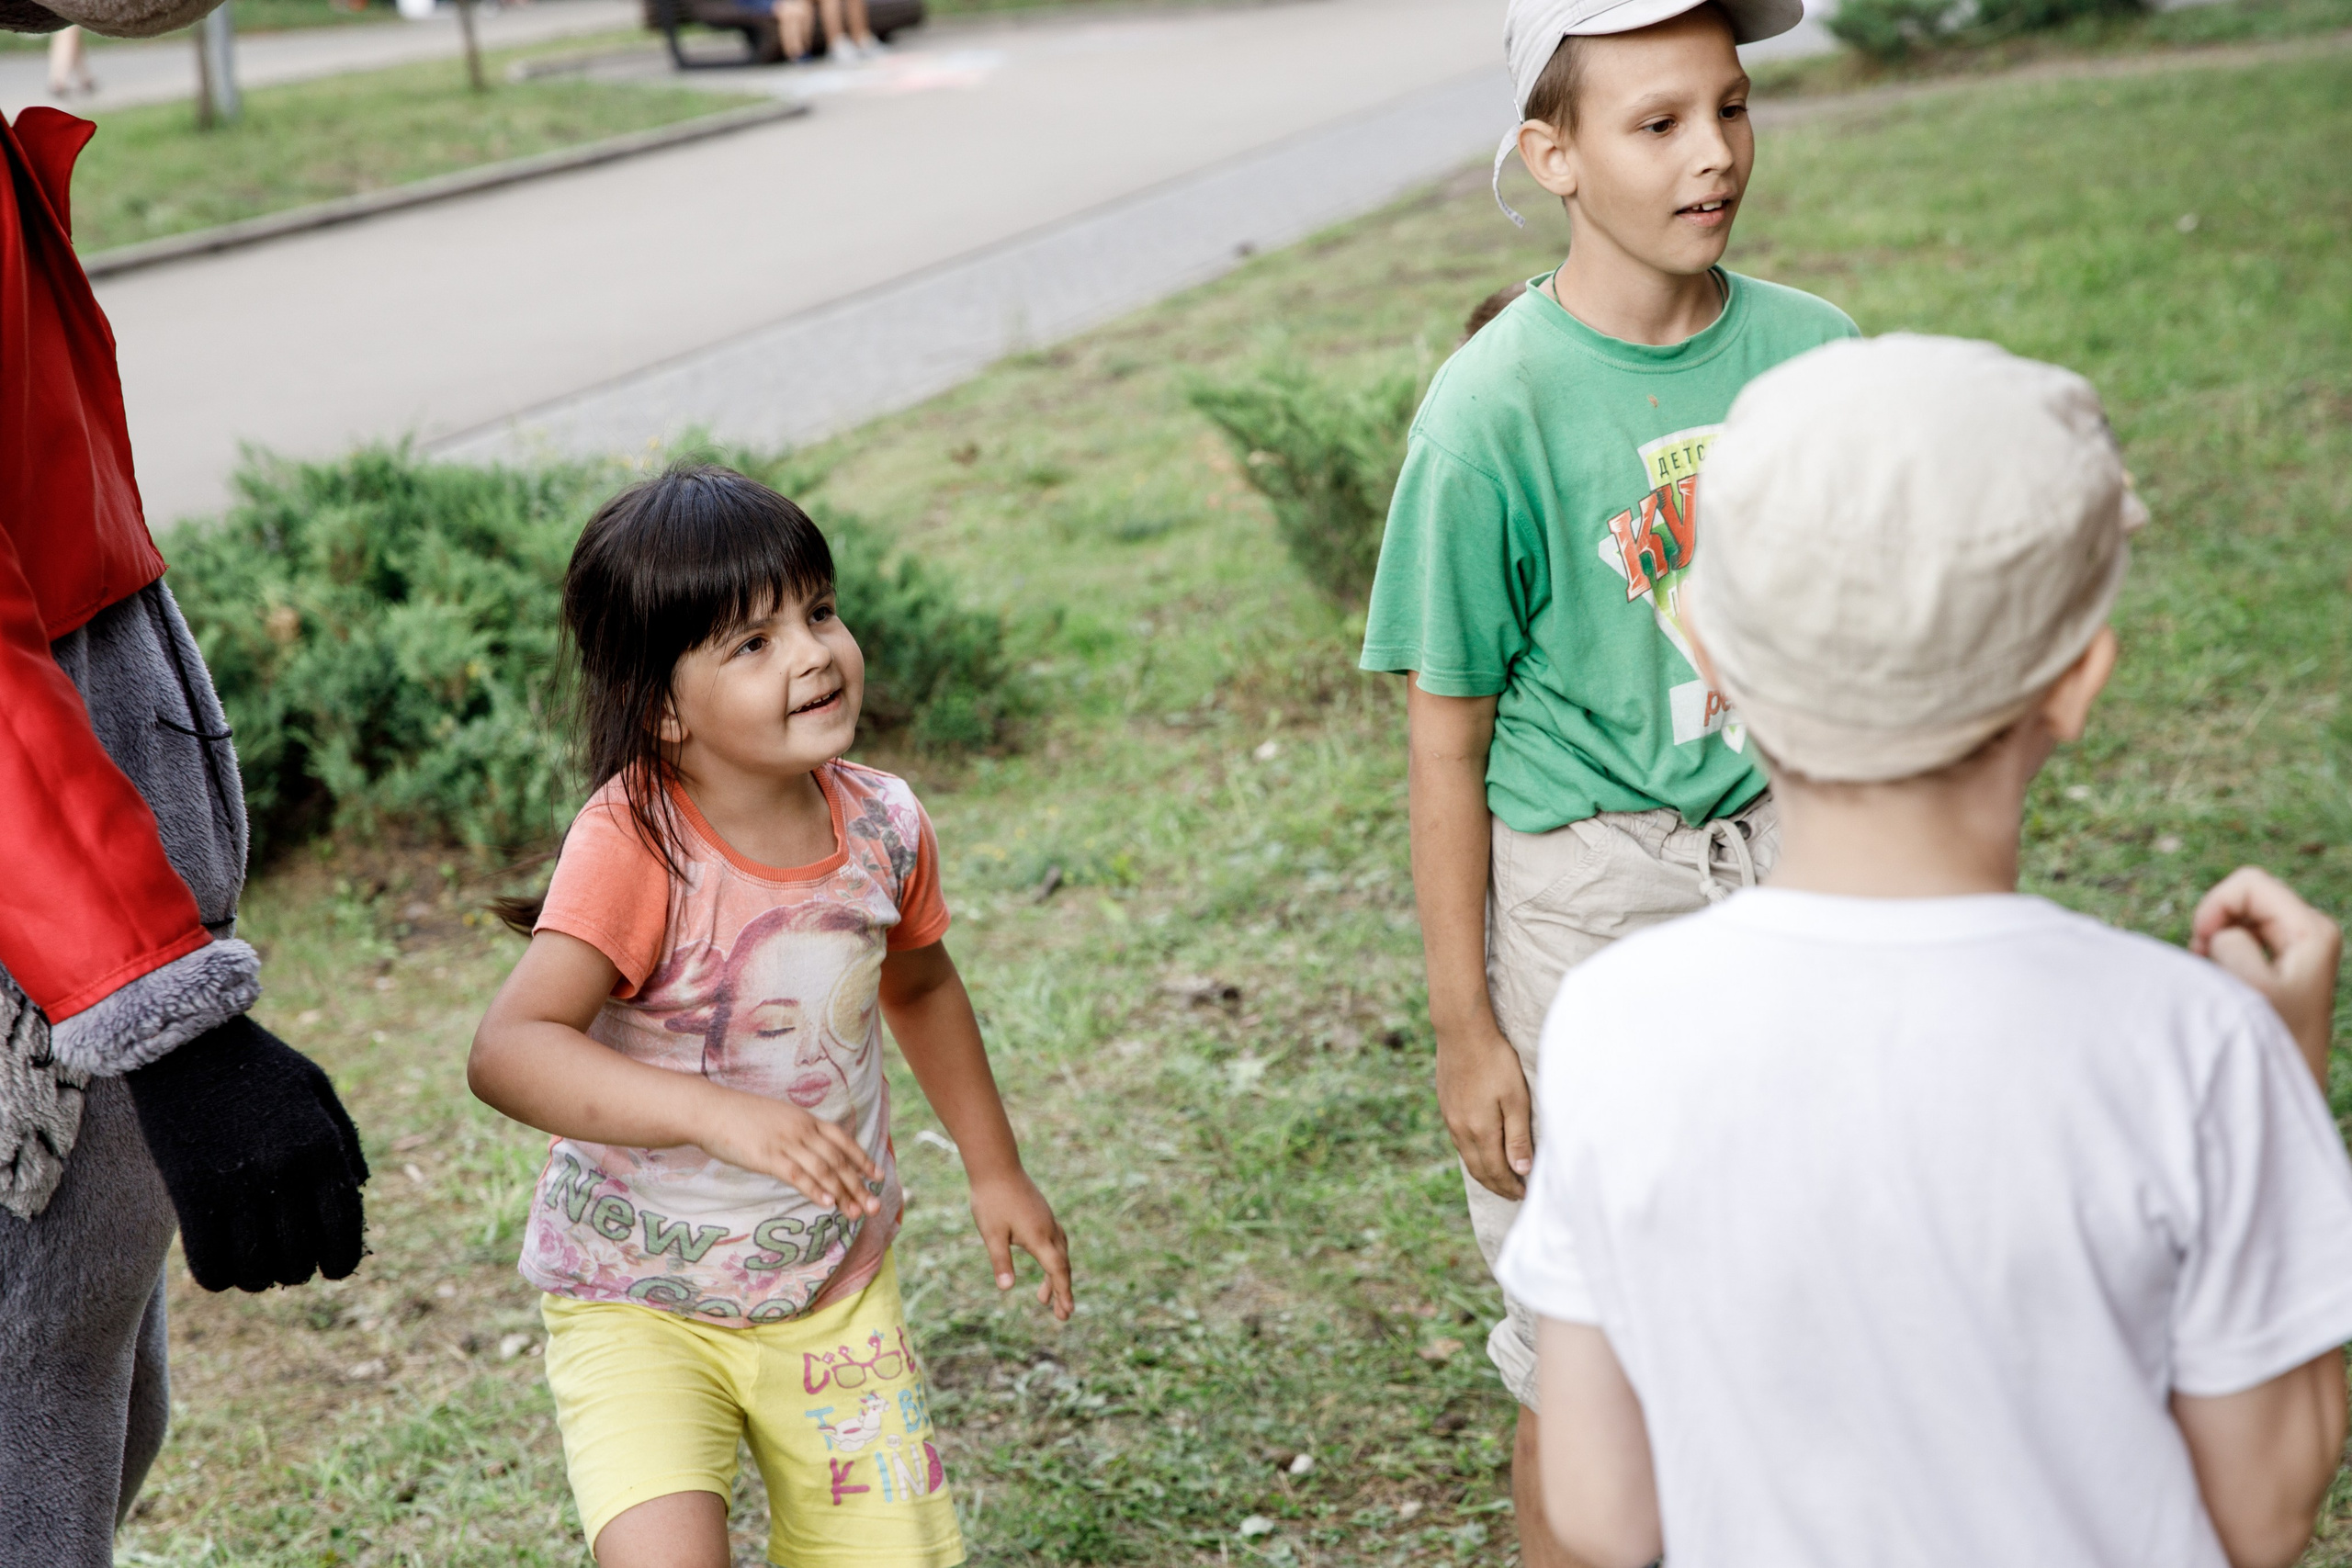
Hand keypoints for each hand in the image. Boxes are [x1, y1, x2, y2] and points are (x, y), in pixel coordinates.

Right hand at [124, 1014, 368, 1293]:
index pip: (345, 1229)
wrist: (186, 1041)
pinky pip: (211, 1266)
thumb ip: (344, 1139)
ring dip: (261, 1277)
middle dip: (300, 1269)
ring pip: (258, 1270)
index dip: (343, 1261)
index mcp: (322, 1145)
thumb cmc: (258, 1063)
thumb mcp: (317, 1086)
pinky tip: (224, 1263)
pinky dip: (221, 1276)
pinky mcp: (191, 1194)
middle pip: (301, 1256)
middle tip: (290, 1261)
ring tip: (258, 1264)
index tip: (334, 1269)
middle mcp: (285, 1171)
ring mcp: (237, 1185)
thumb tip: (360, 1190)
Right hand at [698, 1091, 882, 1217]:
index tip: (878, 1176)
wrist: (710, 1110)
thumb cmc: (739, 1116)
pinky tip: (828, 1204)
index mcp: (805, 1118)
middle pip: (838, 1159)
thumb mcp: (777, 1117)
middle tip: (874, 1206)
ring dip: (842, 1194)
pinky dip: (815, 1190)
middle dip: (859, 1184)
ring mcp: (785, 1143)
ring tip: (855, 1213)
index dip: (862, 1159)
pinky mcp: (768, 1157)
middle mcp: (801, 1129)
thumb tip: (811, 1147)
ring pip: (823, 1170)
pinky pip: (797, 1176)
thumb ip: (796, 1130)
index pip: (842, 1139)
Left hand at [970, 1168, 1072, 1320]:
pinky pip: (1056, 1242)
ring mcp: (1048, 1220)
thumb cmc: (991, 1201)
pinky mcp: (1043, 1214)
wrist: (997, 1167)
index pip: (1057, 1271)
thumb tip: (1006, 1288)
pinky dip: (1053, 1259)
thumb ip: (1000, 1262)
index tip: (1067, 1312)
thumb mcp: (992, 1234)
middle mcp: (1049, 1229)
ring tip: (1042, 1298)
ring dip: (1056, 1277)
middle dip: (1063, 1291)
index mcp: (1039, 1237)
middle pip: (1062, 1265)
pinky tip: (1044, 1263)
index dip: (1063, 1292)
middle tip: (1062, 1316)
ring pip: (1060, 1253)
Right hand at [1437, 1016, 1532, 1199]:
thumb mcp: (1516, 1099)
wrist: (1462, 1032)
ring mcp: (1450, 1118)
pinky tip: (1481, 1150)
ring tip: (1500, 1177)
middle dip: (1497, 1186)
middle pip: (1479, 1170)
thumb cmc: (1495, 1062)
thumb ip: (1518, 1137)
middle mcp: (1461, 1130)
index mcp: (1480, 1131)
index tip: (1524, 1195)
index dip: (1510, 1186)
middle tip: (1513, 1194)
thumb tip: (1522, 1170)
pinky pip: (1459, 1141)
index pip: (1496, 1171)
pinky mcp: (1446, 1106)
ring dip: (1484, 1172)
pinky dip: (1473, 1155)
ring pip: (1467, 1157)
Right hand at [2191, 866, 2342, 1088]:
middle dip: (2214, 925)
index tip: (2203, 943)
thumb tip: (2220, 934)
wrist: (2290, 1082)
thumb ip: (2230, 941)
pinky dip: (2219, 955)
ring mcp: (2296, 948)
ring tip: (2218, 978)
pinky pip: (2239, 939)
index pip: (2249, 883)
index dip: (2216, 905)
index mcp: (2313, 930)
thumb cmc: (2273, 1039)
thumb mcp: (2249, 984)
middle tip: (2209, 964)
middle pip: (2243, 898)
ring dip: (2214, 944)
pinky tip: (2222, 983)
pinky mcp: (2281, 964)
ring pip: (2236, 919)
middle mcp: (2309, 932)